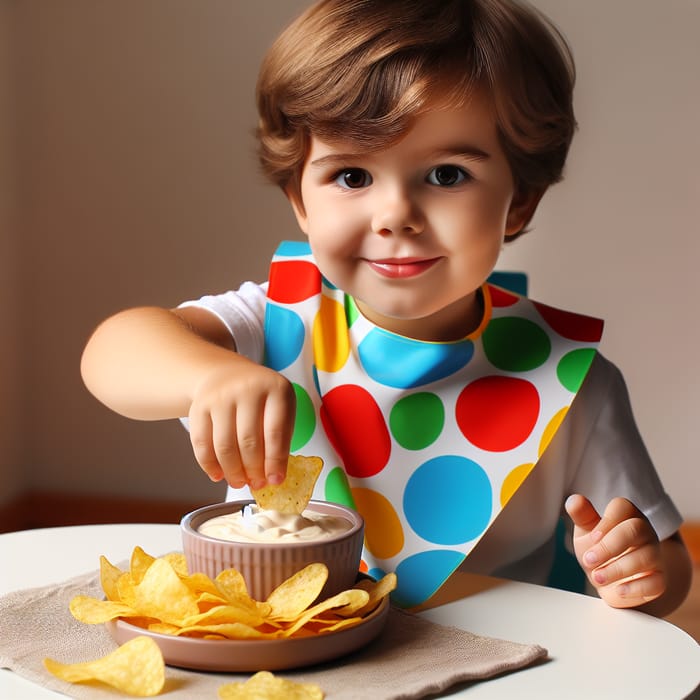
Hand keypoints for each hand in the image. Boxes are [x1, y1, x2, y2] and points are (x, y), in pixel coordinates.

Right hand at [187, 357, 295, 489]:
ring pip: (224, 445)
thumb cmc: (260, 398)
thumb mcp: (281, 407)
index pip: (276, 432)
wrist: (227, 374)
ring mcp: (221, 396)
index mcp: (276, 389)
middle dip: (253, 470)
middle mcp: (247, 389)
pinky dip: (209, 465)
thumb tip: (273, 476)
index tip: (276, 480)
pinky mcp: (200, 406)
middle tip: (256, 484)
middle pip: (249, 441)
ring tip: (239, 481)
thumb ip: (281, 438)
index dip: (275, 461)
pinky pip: (202, 443)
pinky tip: (218, 474)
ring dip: (232, 472)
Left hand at [565, 494, 664, 607]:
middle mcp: (644, 532)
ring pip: (646, 556)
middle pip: (636, 529)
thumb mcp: (586, 532)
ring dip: (617, 569)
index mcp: (626, 515)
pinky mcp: (659, 580)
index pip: (623, 507)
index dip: (607, 521)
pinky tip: (618, 590)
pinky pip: (655, 582)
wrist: (612, 582)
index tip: (592, 538)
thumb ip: (581, 516)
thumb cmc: (599, 551)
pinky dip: (635, 588)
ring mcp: (655, 555)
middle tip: (588, 560)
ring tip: (597, 577)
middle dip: (610, 546)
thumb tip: (574, 500)